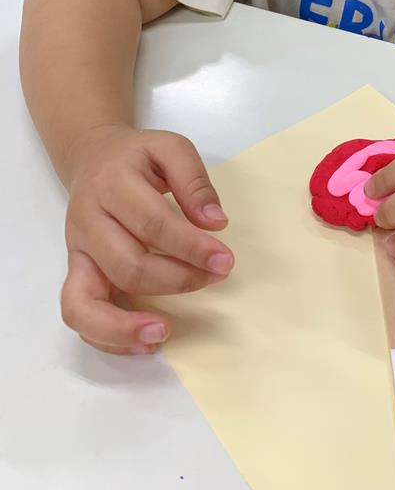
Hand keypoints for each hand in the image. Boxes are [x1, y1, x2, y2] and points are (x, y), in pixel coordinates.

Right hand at [61, 124, 233, 354]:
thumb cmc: (137, 157)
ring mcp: (77, 252)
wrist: (91, 157)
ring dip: (126, 323)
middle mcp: (87, 221)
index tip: (224, 260)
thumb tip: (215, 223)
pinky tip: (144, 341)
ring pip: (86, 300)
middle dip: (176, 280)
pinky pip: (77, 313)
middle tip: (214, 277)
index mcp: (112, 184)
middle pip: (126, 264)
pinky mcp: (75, 272)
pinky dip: (106, 336)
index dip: (191, 247)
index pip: (153, 223)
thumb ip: (194, 181)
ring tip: (164, 332)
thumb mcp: (171, 148)